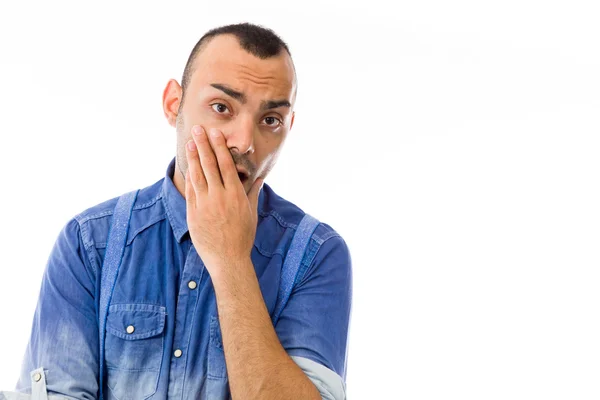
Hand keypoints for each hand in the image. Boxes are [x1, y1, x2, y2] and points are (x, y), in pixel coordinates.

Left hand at [184, 125, 263, 277]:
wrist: (228, 259)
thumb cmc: (242, 238)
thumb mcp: (251, 214)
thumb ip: (252, 193)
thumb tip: (258, 179)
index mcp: (235, 195)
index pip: (226, 165)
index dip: (220, 147)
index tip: (216, 134)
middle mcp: (219, 197)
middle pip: (209, 165)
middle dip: (203, 145)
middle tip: (198, 129)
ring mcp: (205, 205)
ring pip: (197, 175)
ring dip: (193, 157)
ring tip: (191, 142)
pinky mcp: (194, 213)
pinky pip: (191, 190)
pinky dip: (189, 176)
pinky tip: (188, 165)